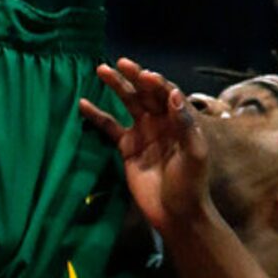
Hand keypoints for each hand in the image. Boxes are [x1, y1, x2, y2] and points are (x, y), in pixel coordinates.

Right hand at [81, 59, 209, 235]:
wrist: (176, 214)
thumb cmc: (191, 184)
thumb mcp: (194, 154)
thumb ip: (185, 125)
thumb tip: (174, 95)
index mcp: (179, 119)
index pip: (167, 93)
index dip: (156, 83)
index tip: (144, 75)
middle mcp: (162, 121)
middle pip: (146, 92)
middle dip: (133, 77)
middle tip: (118, 63)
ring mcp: (144, 132)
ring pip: (128, 103)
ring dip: (116, 87)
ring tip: (101, 70)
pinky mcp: (128, 147)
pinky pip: (110, 127)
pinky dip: (97, 116)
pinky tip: (83, 103)